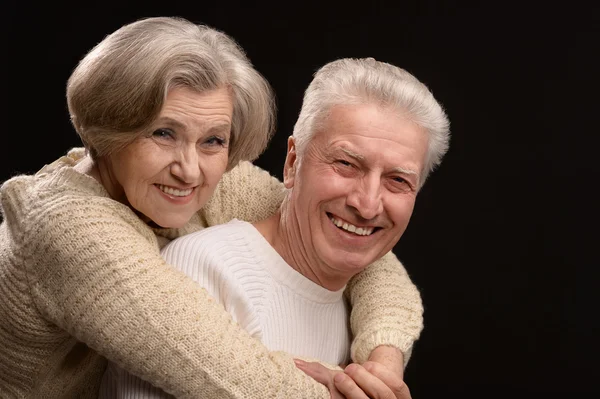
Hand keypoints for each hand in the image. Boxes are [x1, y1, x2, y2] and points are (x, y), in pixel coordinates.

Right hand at [295, 359, 410, 398]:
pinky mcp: (402, 396)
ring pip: (381, 394)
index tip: (336, 379)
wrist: (377, 388)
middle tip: (340, 377)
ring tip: (351, 369)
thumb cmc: (353, 387)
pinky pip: (394, 384)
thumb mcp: (337, 385)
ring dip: (364, 378)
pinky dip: (380, 372)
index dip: (347, 394)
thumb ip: (321, 374)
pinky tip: (368, 367)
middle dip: (352, 389)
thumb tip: (299, 363)